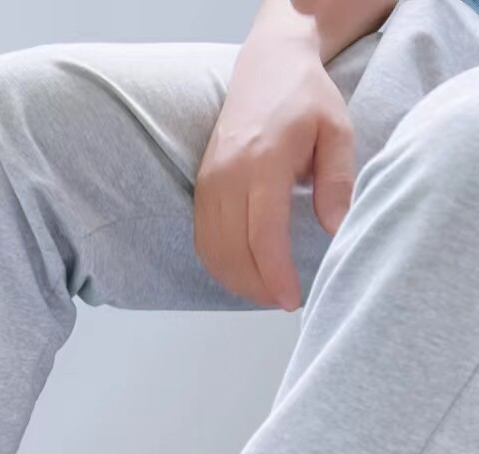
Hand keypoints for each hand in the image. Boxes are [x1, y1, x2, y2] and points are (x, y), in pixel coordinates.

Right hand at [195, 30, 354, 309]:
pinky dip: (221, 265)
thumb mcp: (337, 131)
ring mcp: (209, 184)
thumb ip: (337, 182)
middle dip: (257, 286)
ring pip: (213, 252)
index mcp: (263, 163)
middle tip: (284, 301)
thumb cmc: (305, 98)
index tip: (291, 299)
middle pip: (233, 252)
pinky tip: (244, 273)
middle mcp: (227, 176)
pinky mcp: (201, 189)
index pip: (263, 235)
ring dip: (237, 281)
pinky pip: (204, 241)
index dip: (274, 275)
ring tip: (266, 291)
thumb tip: (336, 231)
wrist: (266, 67)